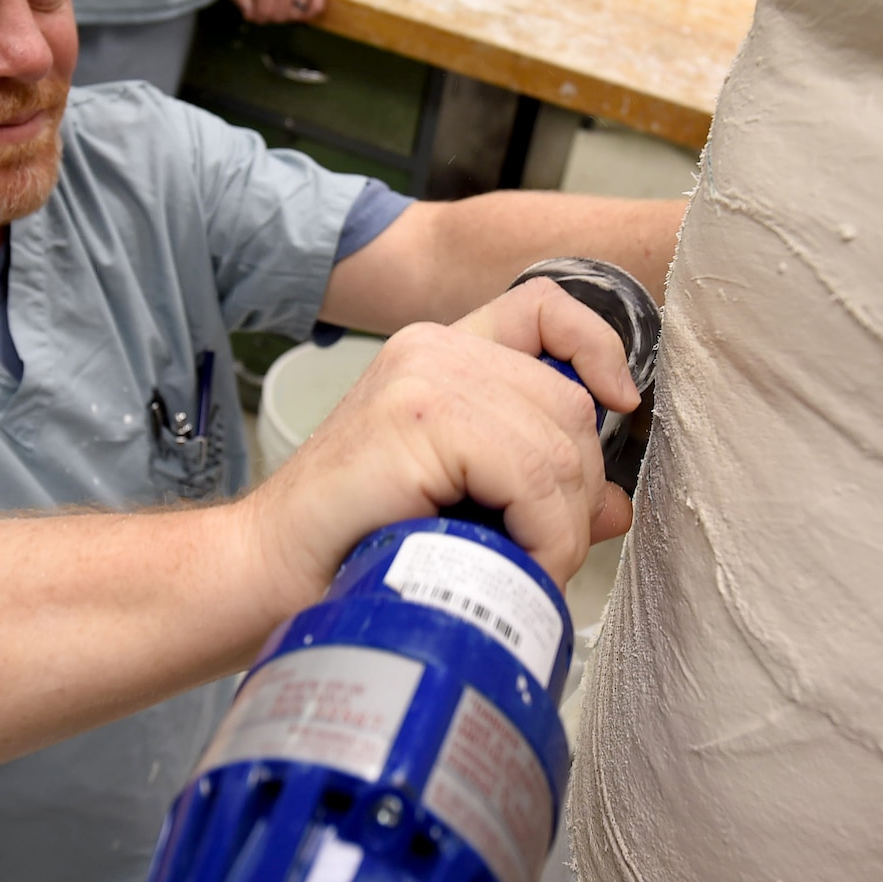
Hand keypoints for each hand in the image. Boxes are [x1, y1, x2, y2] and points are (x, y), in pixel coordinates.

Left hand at [233, 0, 327, 23]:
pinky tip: (298, 3)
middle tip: (270, 5)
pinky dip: (306, 11)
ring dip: (288, 13)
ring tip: (283, 0)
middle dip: (272, 15)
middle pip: (280, 16)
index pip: (264, 12)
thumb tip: (249, 14)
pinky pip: (315, 9)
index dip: (257, 16)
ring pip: (296, 15)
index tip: (256, 11)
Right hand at [243, 278, 639, 614]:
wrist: (264, 573)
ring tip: (528, 570)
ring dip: (562, 526)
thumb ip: (534, 488)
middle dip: (579, 490)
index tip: (618, 404)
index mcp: (441, 352)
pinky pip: (529, 472)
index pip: (544, 308)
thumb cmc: (350, 543)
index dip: (597, 347)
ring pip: (558, 442)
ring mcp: (423, 376)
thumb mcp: (459, 501)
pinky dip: (543, 533)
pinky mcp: (416, 418)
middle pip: (568, 402)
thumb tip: (615, 506)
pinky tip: (517, 564)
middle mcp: (433, 348)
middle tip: (548, 551)